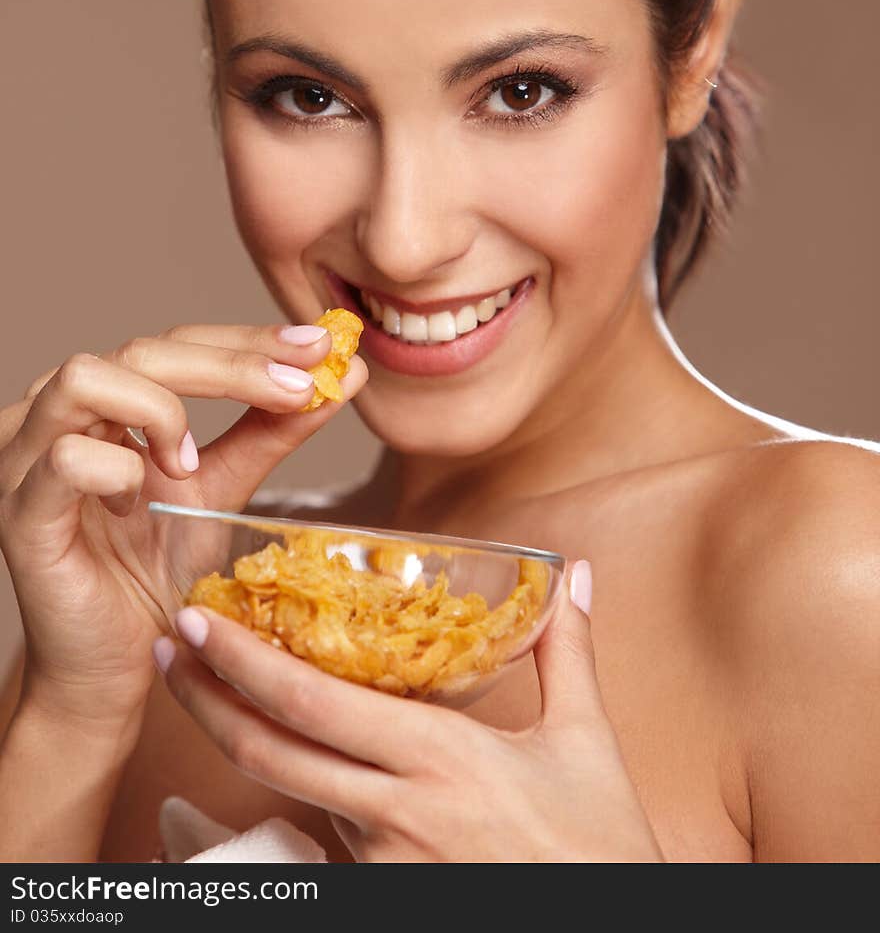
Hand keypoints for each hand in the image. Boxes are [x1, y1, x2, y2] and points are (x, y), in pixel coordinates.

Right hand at [0, 323, 367, 730]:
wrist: (119, 662)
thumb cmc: (157, 569)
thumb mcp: (226, 486)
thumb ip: (274, 428)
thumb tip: (349, 371)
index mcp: (106, 398)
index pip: (178, 342)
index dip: (249, 340)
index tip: (320, 347)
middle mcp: (57, 412)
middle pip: (142, 350)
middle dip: (231, 365)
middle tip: (297, 389)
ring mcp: (27, 456)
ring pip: (86, 377)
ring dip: (161, 412)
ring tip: (192, 464)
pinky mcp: (20, 511)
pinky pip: (65, 457)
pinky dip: (119, 471)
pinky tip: (139, 504)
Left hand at [156, 560, 664, 862]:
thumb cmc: (600, 847)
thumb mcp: (585, 742)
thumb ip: (568, 652)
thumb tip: (579, 575)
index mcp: (439, 758)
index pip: (312, 704)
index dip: (242, 663)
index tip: (198, 622)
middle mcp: (394, 811)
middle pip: (268, 751)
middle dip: (205, 697)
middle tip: (168, 649)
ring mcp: (380, 862)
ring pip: (290, 792)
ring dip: (243, 741)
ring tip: (215, 695)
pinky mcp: (380, 893)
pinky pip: (324, 831)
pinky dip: (297, 788)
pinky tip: (285, 756)